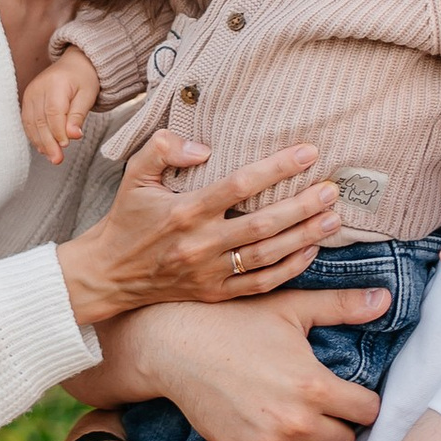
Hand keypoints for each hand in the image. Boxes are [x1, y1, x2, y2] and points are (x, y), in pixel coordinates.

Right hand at [21, 46, 102, 164]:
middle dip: (48, 142)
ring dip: (40, 143)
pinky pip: (27, 122)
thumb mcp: (88, 95)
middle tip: (57, 159)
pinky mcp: (27, 101)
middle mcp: (38, 88)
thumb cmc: (83, 80)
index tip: (66, 145)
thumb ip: (78, 115)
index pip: (53, 112)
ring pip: (31, 123)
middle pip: (40, 120)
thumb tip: (73, 135)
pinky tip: (43, 148)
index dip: (58, 131)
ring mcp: (30, 94)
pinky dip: (35, 136)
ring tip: (52, 157)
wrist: (74, 65)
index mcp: (55, 83)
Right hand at [56, 135, 337, 328]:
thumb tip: (203, 146)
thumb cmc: (126, 220)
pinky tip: (311, 250)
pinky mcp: (215, 293)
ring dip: (305, 237)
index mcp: (184, 211)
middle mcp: (200, 244)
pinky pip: (260, 283)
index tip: (308, 153)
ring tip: (333, 218)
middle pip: (262, 224)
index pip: (238, 185)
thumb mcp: (134, 175)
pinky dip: (289, 268)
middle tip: (332, 189)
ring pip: (267, 255)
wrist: (108, 275)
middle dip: (302, 206)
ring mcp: (210, 272)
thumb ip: (163, 148)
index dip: (276, 168)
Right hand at [102, 290, 386, 440]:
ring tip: (305, 423)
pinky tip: (280, 435)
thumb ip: (342, 306)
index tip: (352, 393)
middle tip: (328, 408)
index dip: (364, 401)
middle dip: (342, 424)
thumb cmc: (235, 322)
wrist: (175, 346)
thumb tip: (387, 298)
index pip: (369, 412)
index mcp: (314, 386)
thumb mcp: (290, 307)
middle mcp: (295, 422)